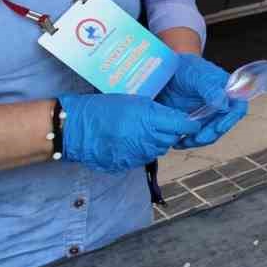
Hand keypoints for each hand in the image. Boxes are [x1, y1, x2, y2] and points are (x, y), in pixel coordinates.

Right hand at [58, 93, 201, 173]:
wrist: (76, 128)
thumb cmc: (104, 109)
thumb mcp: (135, 102)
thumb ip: (156, 111)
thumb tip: (174, 119)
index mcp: (149, 120)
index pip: (181, 126)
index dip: (189, 124)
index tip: (191, 122)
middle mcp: (145, 139)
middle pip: (171, 139)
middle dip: (172, 133)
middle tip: (164, 125)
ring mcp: (136, 154)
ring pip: (159, 149)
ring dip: (157, 142)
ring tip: (145, 132)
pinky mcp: (127, 164)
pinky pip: (144, 158)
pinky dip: (143, 150)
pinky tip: (133, 142)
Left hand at [156, 53, 250, 147]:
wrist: (166, 72)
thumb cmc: (186, 67)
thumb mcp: (198, 75)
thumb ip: (211, 88)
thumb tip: (224, 105)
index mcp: (227, 91)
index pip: (237, 107)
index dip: (231, 119)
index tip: (219, 127)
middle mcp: (219, 104)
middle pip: (223, 124)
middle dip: (211, 134)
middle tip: (198, 138)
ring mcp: (206, 114)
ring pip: (209, 133)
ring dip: (199, 141)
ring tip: (184, 142)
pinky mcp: (193, 121)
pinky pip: (194, 135)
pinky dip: (187, 141)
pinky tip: (178, 142)